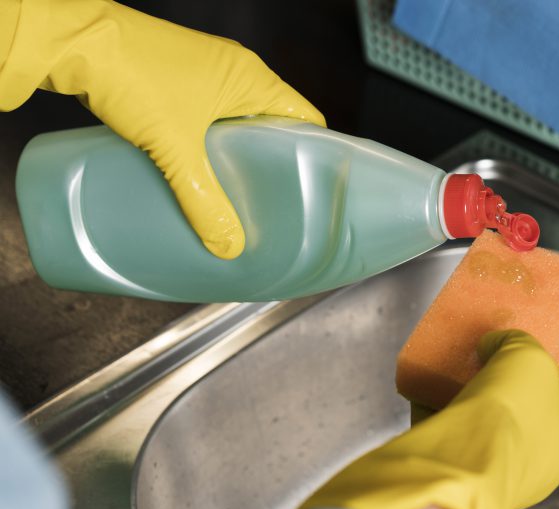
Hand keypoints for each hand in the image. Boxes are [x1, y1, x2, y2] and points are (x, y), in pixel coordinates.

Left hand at [0, 0, 324, 258]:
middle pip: (274, 124)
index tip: (308, 189)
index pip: (306, 118)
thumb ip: (203, 200)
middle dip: (272, 162)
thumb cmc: (131, 74)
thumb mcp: (173, 149)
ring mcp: (207, 71)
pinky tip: (197, 169)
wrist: (74, 41)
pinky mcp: (179, 77)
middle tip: (270, 201)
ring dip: (238, 153)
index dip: (312, 154)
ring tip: (234, 192)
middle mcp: (236, 71)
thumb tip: (228, 245)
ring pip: (240, 121)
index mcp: (253, 79)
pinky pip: (211, 115)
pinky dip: (211, 141)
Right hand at [297, 330, 558, 508]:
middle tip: (491, 358)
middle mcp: (543, 467)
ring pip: (491, 429)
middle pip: (533, 415)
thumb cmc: (510, 409)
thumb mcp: (525, 355)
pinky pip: (455, 441)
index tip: (541, 355)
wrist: (458, 465)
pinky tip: (425, 389)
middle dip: (512, 385)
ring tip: (455, 370)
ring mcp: (501, 477)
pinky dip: (442, 416)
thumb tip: (493, 346)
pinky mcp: (461, 479)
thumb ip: (516, 341)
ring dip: (474, 398)